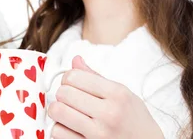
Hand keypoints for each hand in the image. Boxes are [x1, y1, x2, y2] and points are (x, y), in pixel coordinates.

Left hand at [48, 56, 163, 138]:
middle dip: (62, 93)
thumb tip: (75, 60)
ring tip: (67, 112)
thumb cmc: (135, 120)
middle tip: (69, 98)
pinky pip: (58, 133)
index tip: (72, 84)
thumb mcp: (123, 93)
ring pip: (57, 112)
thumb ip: (96, 77)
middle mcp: (108, 114)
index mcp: (117, 94)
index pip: (74, 77)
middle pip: (63, 93)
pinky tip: (70, 127)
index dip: (68, 78)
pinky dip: (60, 128)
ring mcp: (98, 134)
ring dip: (58, 111)